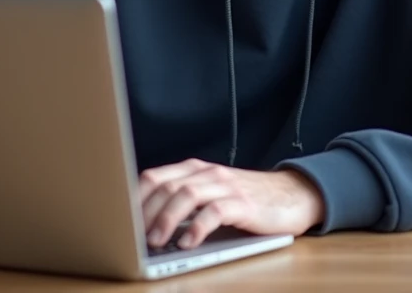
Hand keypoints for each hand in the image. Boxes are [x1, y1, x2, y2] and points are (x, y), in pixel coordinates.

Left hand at [138, 159, 324, 249]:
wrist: (292, 196)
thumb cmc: (246, 201)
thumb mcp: (211, 196)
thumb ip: (184, 202)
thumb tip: (146, 226)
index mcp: (195, 169)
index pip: (154, 177)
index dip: (134, 198)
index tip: (119, 219)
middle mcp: (208, 173)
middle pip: (167, 186)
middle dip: (146, 212)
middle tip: (133, 237)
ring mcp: (226, 186)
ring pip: (187, 194)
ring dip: (167, 219)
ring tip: (156, 241)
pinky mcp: (244, 204)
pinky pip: (216, 212)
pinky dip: (198, 227)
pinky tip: (188, 243)